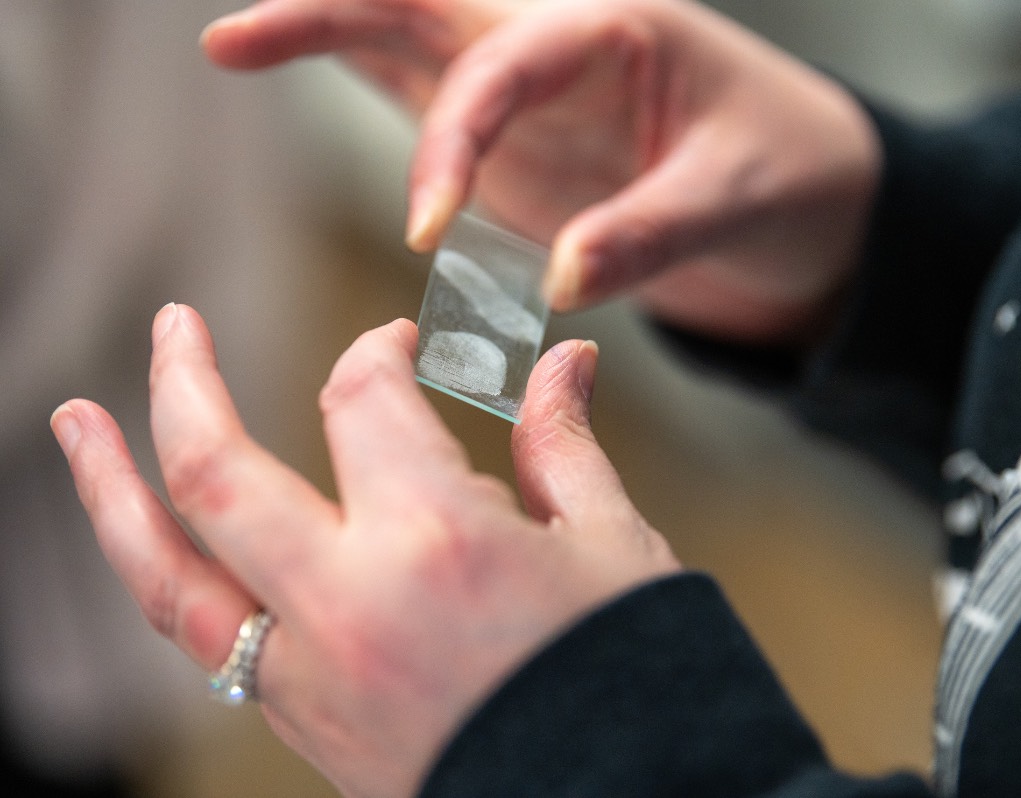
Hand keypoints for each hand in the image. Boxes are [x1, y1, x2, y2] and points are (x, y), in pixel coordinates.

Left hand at [52, 303, 679, 797]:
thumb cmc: (635, 681)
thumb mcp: (613, 547)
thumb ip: (565, 444)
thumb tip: (566, 361)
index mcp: (436, 541)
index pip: (364, 400)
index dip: (380, 350)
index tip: (400, 343)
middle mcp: (349, 603)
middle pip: (216, 471)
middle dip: (185, 380)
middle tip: (178, 321)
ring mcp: (311, 676)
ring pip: (169, 574)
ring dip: (113, 488)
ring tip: (78, 419)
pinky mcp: (308, 726)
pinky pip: (208, 639)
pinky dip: (172, 575)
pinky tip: (166, 539)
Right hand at [202, 0, 881, 342]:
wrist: (806, 189)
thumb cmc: (789, 175)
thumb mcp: (737, 201)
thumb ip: (648, 234)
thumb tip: (552, 284)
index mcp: (614, 32)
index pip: (499, 68)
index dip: (452, 147)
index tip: (427, 236)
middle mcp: (557, 41)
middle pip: (425, 4)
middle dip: (331, 13)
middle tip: (230, 40)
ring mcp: (529, 86)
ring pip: (410, 37)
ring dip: (326, 33)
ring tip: (230, 45)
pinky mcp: (516, 132)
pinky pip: (428, 94)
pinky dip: (363, 74)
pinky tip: (302, 62)